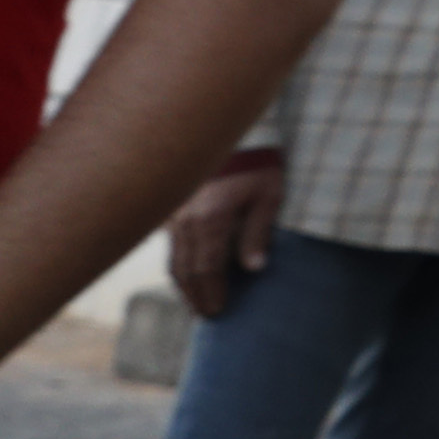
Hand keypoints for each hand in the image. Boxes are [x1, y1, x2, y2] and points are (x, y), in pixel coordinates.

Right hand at [168, 157, 284, 318]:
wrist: (227, 124)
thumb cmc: (258, 159)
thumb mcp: (268, 193)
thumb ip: (259, 232)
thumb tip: (254, 269)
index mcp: (210, 219)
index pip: (206, 269)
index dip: (211, 293)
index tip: (217, 311)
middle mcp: (185, 219)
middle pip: (185, 269)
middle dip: (194, 295)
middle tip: (204, 314)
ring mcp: (174, 211)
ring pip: (173, 256)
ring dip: (183, 281)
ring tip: (194, 299)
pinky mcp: (171, 203)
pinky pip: (170, 240)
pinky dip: (178, 259)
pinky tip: (186, 268)